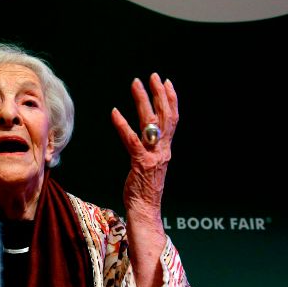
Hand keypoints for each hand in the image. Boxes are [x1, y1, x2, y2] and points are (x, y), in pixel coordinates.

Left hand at [111, 73, 178, 219]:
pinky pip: (131, 140)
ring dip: (143, 101)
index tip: (166, 82)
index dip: (171, 99)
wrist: (145, 210)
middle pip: (165, 116)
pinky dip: (122, 125)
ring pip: (150, 123)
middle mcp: (162, 150)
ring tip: (135, 84)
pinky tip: (114, 112)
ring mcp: (153, 156)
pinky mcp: (140, 163)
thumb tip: (146, 136)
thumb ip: (151, 149)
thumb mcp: (151, 165)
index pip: (172, 119)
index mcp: (166, 149)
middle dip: (159, 94)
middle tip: (152, 76)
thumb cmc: (144, 190)